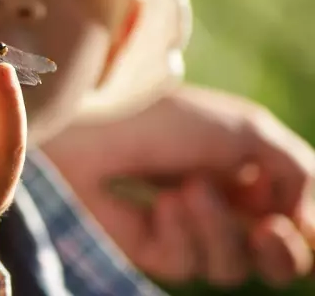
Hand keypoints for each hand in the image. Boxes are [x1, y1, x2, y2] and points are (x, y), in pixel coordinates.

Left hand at [43, 84, 314, 288]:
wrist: (92, 125)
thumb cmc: (167, 118)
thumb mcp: (249, 132)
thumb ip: (300, 175)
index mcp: (248, 174)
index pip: (296, 223)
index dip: (307, 232)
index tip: (298, 222)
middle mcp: (222, 206)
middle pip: (276, 263)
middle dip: (282, 253)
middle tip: (268, 229)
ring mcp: (186, 230)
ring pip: (233, 268)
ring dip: (219, 229)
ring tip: (189, 187)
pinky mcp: (151, 250)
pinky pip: (188, 266)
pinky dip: (183, 233)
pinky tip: (163, 204)